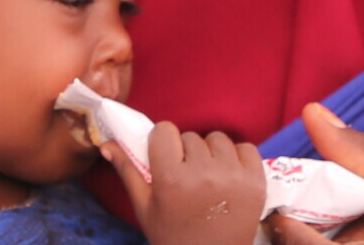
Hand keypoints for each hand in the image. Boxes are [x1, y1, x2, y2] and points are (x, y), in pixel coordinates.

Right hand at [103, 122, 268, 244]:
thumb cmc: (172, 236)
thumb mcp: (145, 208)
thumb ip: (128, 171)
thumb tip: (107, 143)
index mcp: (171, 178)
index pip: (164, 130)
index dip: (163, 143)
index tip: (165, 158)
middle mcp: (203, 173)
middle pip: (190, 136)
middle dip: (186, 152)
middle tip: (187, 178)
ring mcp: (233, 176)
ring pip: (218, 139)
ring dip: (212, 153)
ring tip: (208, 178)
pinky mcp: (256, 181)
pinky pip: (246, 148)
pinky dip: (237, 158)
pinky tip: (229, 177)